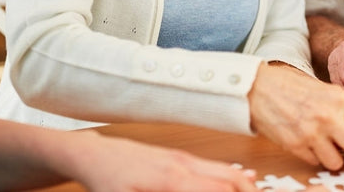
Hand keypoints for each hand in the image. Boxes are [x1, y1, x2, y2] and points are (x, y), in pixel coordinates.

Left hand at [73, 131, 259, 191]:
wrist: (94, 155)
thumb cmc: (107, 181)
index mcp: (174, 180)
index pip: (222, 190)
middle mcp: (183, 165)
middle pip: (230, 179)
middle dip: (250, 191)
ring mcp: (182, 159)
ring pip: (225, 170)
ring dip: (244, 184)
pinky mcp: (178, 157)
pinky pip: (213, 165)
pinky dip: (232, 175)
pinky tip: (244, 179)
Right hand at [248, 62, 343, 169]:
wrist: (258, 88)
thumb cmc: (287, 85)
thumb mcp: (321, 88)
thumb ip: (339, 106)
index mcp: (339, 99)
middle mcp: (329, 117)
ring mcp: (312, 133)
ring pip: (336, 162)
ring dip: (333, 158)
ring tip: (325, 149)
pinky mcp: (296, 145)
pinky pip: (315, 162)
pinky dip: (313, 156)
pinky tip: (307, 144)